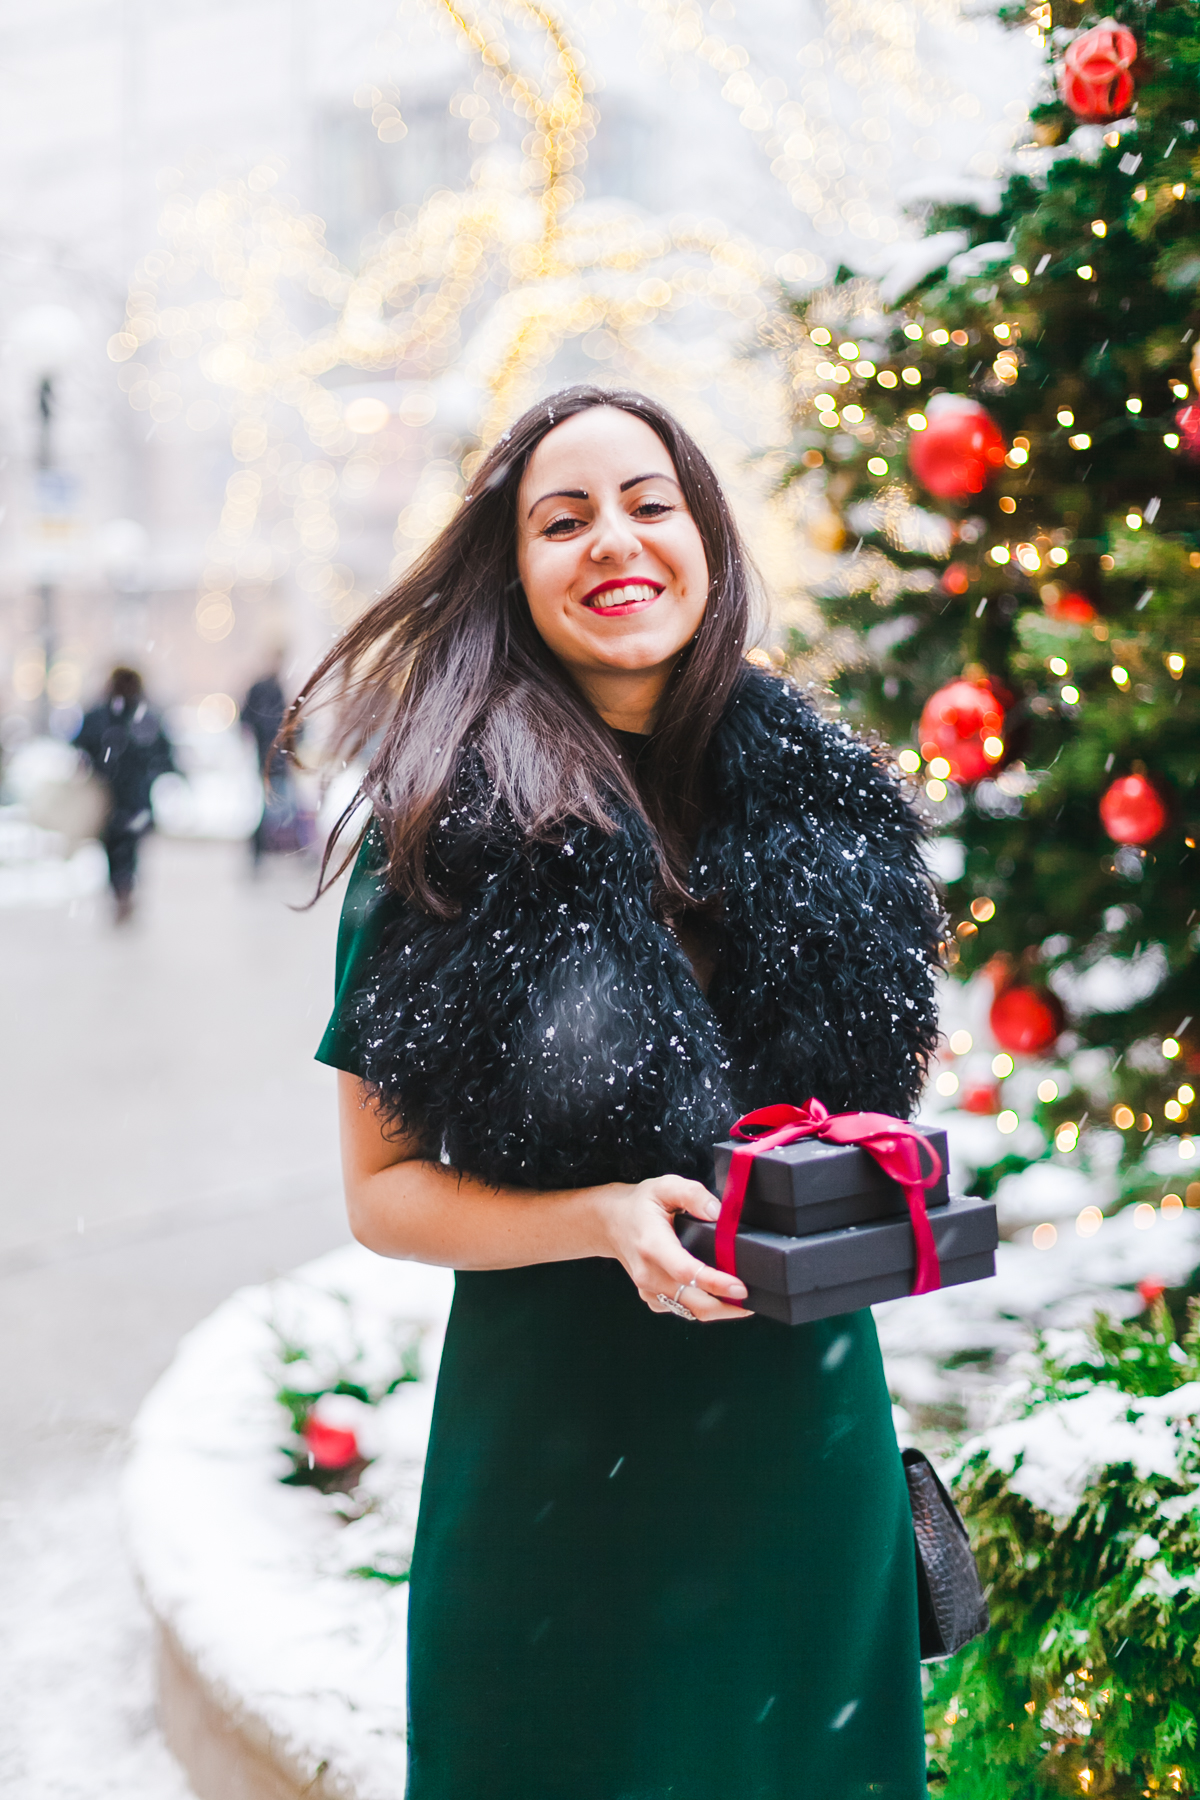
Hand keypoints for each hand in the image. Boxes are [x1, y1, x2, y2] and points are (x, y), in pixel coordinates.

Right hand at [593, 1174, 750, 1321]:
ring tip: (743, 1301)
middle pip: (693, 1303)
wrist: (611, 1222)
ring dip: (720, 1311)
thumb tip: (718, 1213)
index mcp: (652, 1245)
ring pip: (691, 1312)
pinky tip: (720, 1297)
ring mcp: (648, 1290)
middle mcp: (648, 1273)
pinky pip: (683, 1311)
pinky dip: (704, 1308)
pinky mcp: (652, 1299)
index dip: (716, 1283)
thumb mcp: (665, 1186)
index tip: (741, 1287)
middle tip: (755, 1299)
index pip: (686, 1272)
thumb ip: (692, 1194)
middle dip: (727, 1307)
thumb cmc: (642, 1203)